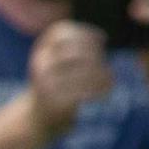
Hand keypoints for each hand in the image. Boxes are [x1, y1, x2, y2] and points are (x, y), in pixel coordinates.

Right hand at [26, 19, 113, 134]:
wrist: (37, 116)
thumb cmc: (56, 82)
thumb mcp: (58, 60)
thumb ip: (76, 47)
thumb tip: (101, 38)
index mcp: (41, 50)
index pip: (64, 32)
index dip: (86, 33)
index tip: (102, 40)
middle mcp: (40, 64)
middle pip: (76, 52)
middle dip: (96, 55)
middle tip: (104, 63)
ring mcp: (46, 84)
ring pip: (83, 73)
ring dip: (103, 75)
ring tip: (110, 78)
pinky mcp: (55, 102)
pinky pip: (84, 93)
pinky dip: (100, 91)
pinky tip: (106, 92)